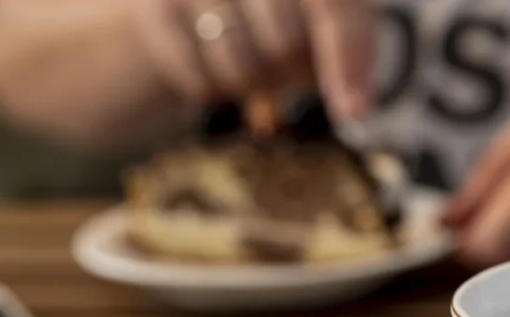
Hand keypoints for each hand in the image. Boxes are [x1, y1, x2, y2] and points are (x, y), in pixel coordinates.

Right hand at [133, 0, 373, 119]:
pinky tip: (212, 60)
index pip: (334, 6)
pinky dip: (215, 90)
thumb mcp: (322, 16)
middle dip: (291, 71)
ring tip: (248, 55)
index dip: (347, 59)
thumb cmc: (281, 5)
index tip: (354, 112)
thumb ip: (347, 52)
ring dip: (253, 85)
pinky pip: (200, 83)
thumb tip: (354, 109)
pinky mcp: (155, 5)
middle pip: (285, 45)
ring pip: (242, 70)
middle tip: (283, 60)